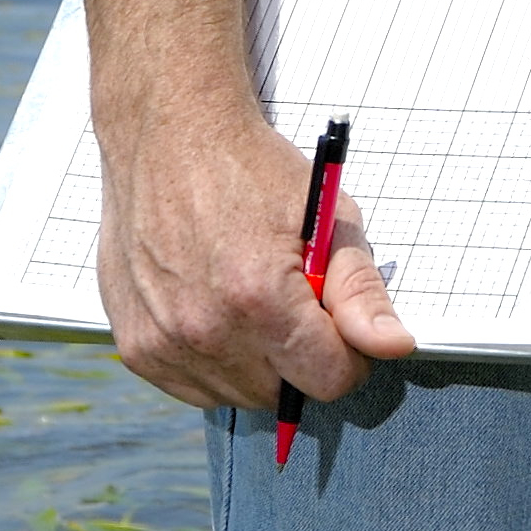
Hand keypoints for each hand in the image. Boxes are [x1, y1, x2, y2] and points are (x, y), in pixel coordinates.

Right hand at [93, 99, 418, 412]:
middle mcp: (206, 331)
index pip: (330, 379)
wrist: (168, 135)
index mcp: (260, 299)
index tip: (337, 323)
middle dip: (299, 358)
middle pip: (284, 393)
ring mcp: (164, 343)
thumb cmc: (249, 169)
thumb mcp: (327, 217)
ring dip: (255, 364)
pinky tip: (213, 310)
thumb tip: (394, 346)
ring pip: (239, 396)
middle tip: (289, 300)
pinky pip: (194, 388)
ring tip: (247, 300)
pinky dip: (213, 362)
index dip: (348, 354)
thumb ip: (362, 293)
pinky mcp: (136, 347)